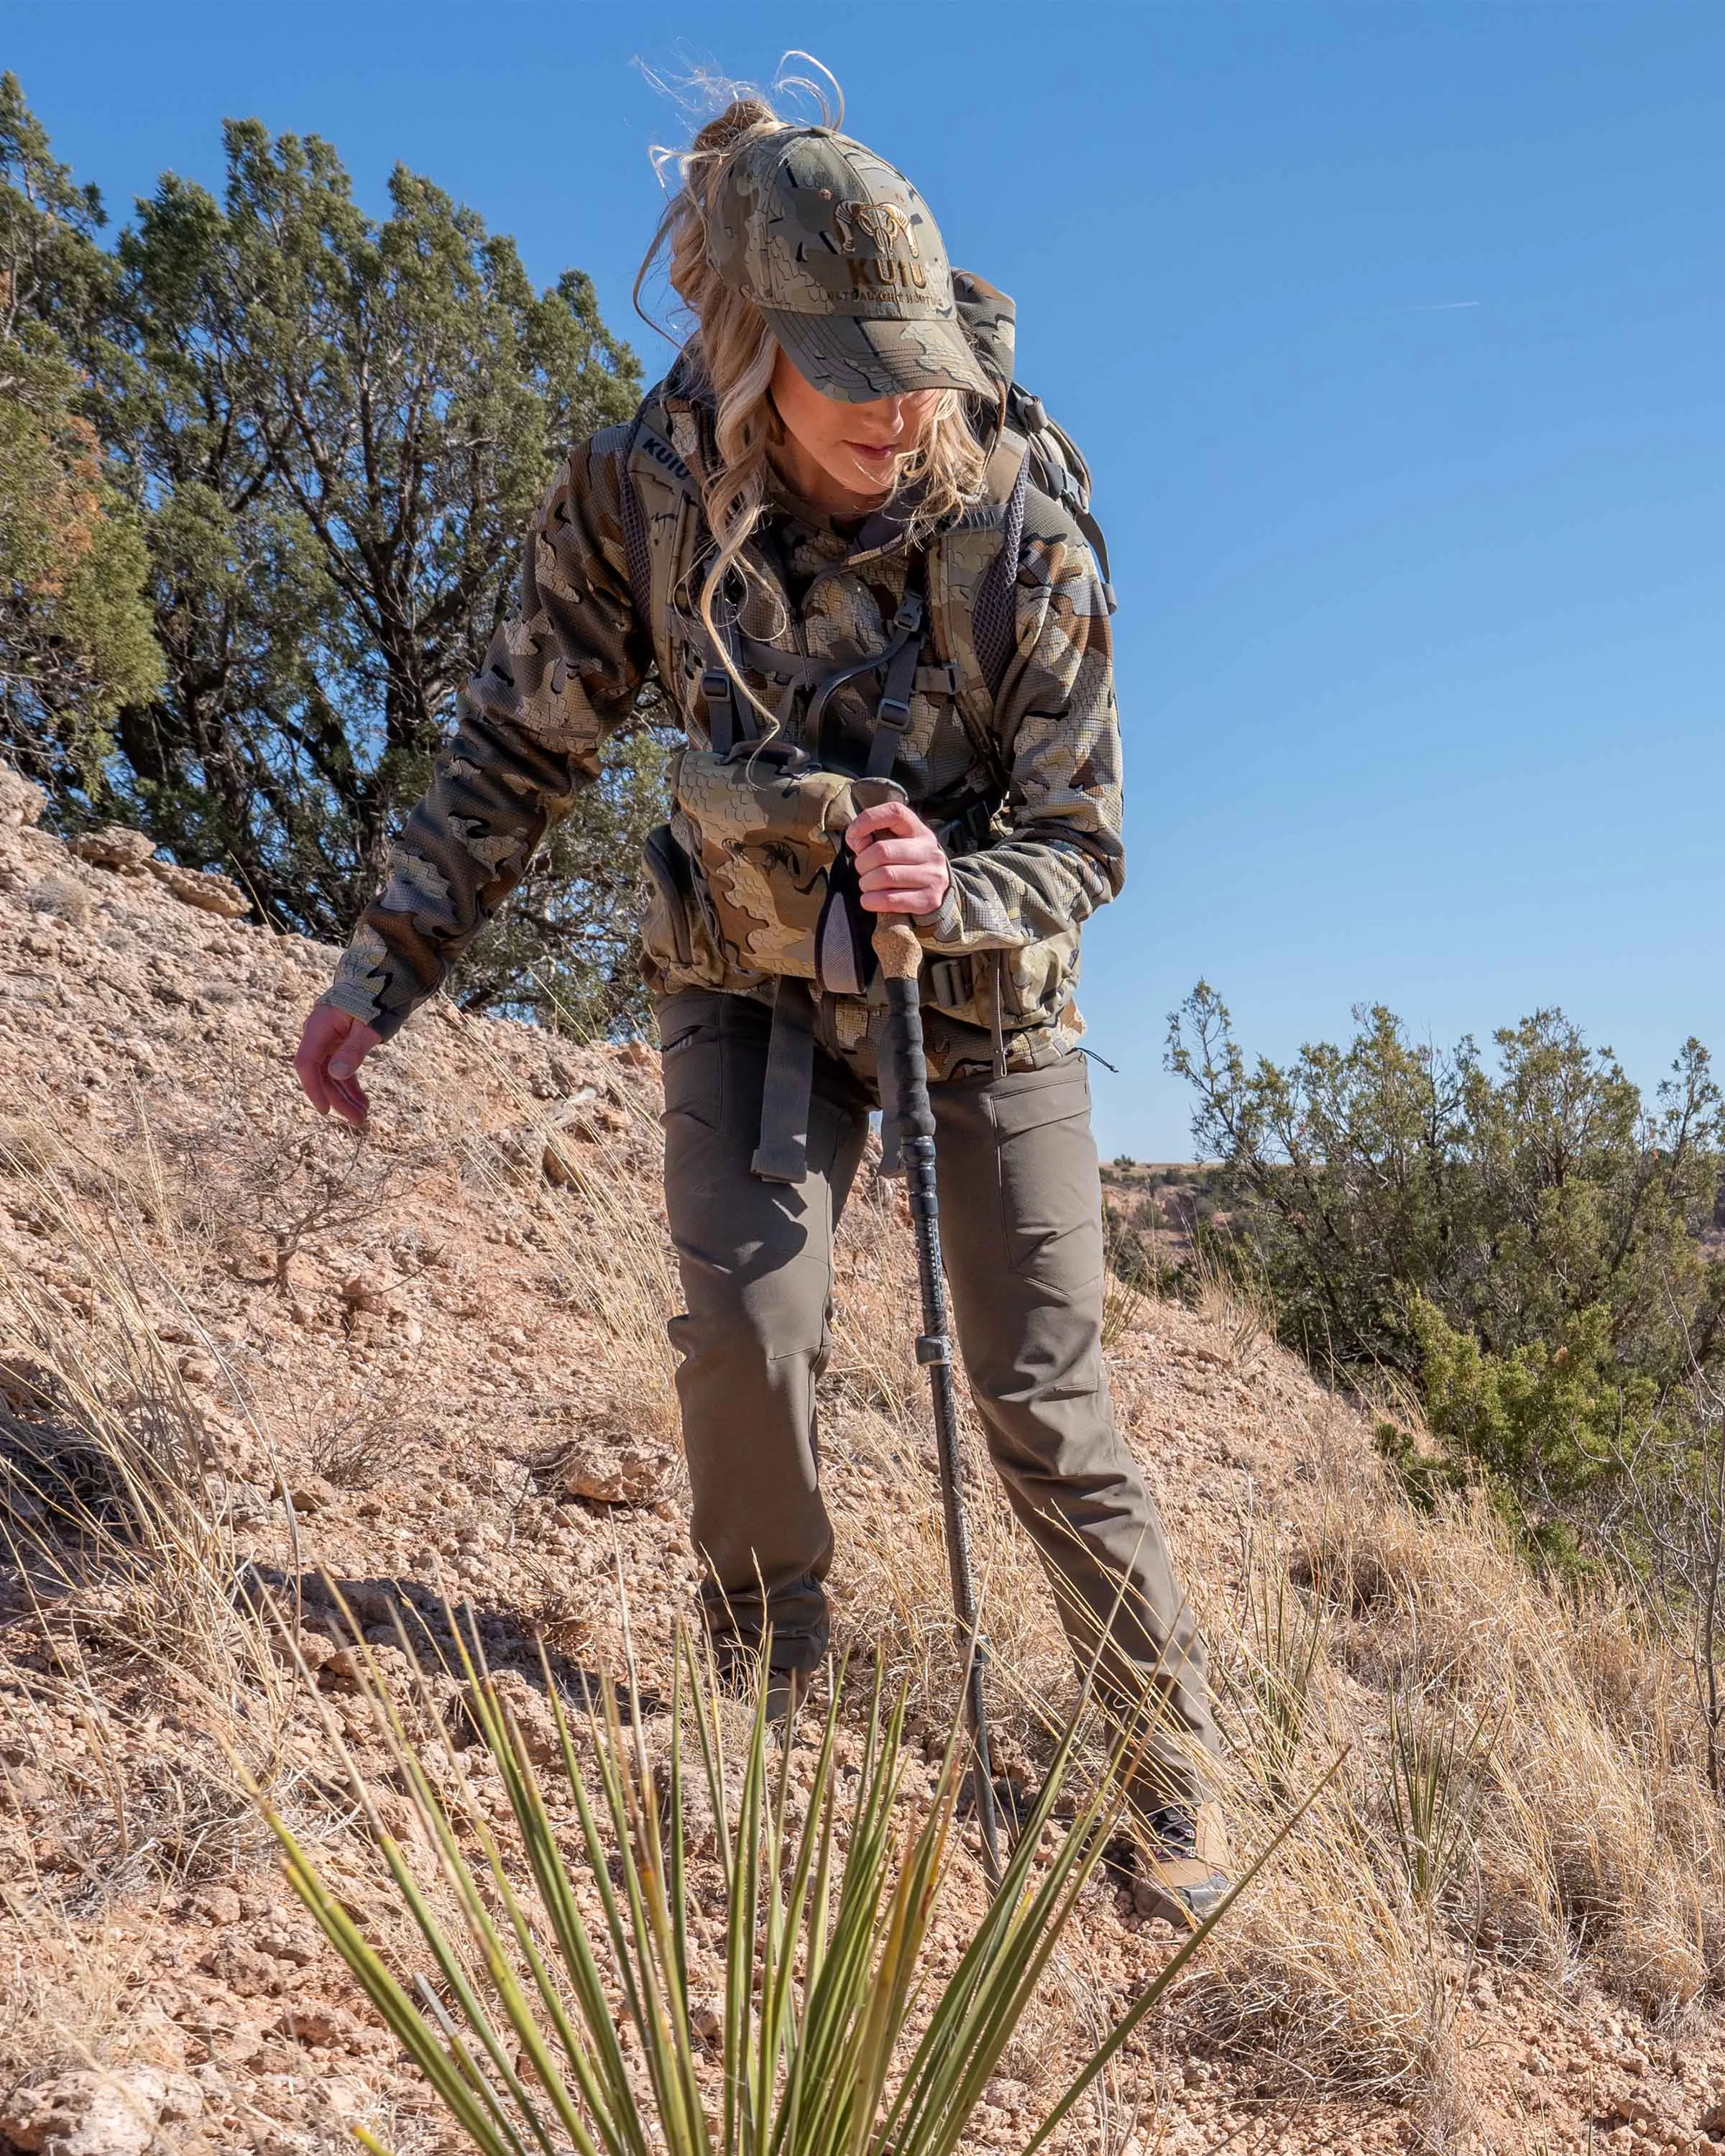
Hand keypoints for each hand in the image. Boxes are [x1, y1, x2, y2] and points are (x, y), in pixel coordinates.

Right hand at [294, 1003, 380, 1128]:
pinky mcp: (340, 1041)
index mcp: (320, 1026)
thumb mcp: (369, 1026)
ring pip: (331, 1073)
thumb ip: (353, 1050)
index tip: (325, 1110)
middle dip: (337, 1099)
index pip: (307, 1063)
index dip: (313, 1088)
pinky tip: (361, 1101)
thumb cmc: (378, 998)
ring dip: (345, 1095)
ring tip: (362, 1116)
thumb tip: (336, 1075)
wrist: (386, 977)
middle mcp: (319, 1033)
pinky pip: (340, 1067)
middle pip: (321, 1073)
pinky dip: (350, 1084)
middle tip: (358, 1121)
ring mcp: (329, 1038)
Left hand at [846, 800, 950, 918]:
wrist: (937, 889)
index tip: (853, 834)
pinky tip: (870, 899)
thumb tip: (855, 840)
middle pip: (882, 851)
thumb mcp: (893, 844)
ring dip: (866, 884)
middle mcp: (930, 851)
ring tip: (868, 885)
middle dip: (862, 863)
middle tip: (863, 871)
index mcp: (918, 831)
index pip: (894, 812)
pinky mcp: (930, 900)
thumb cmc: (905, 864)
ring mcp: (933, 876)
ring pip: (884, 877)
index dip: (868, 820)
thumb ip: (871, 839)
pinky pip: (890, 900)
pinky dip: (871, 901)